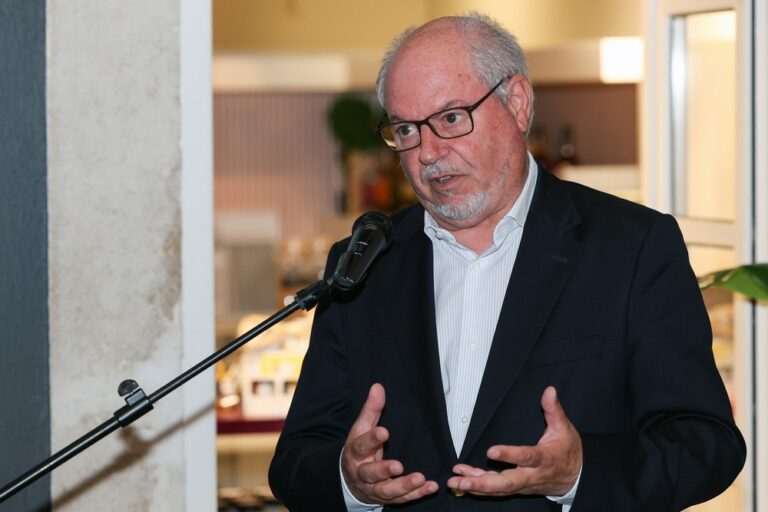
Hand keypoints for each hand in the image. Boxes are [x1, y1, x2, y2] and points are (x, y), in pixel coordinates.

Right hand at [342, 383, 438, 504]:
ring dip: (404, 486)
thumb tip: (378, 387)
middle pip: (371, 473)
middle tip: (399, 466)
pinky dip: (416, 495)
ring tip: (420, 479)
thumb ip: (371, 409)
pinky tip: (430, 487)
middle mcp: (362, 473)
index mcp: (355, 453)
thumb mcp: (361, 428)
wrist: (349, 479)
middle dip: (384, 470)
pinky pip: (401, 500)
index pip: (361, 446)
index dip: (372, 439)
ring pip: (386, 491)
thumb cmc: (359, 448)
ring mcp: (374, 488)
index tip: (384, 432)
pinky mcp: (386, 498)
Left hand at [447, 386, 581, 496]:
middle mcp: (531, 475)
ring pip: (498, 489)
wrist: (576, 478)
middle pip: (507, 483)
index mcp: (544, 458)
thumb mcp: (565, 428)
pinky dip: (478, 486)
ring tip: (454, 482)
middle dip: (483, 482)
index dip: (509, 455)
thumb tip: (549, 390)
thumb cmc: (568, 450)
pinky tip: (462, 480)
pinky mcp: (517, 487)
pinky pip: (496, 490)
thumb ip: (554, 410)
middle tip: (462, 480)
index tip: (491, 451)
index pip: (526, 457)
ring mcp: (523, 484)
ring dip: (475, 486)